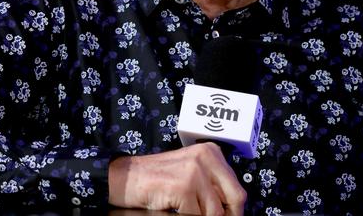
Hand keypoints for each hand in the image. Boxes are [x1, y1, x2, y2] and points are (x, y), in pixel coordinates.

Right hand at [108, 143, 246, 214]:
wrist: (126, 177)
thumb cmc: (158, 179)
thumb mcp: (190, 173)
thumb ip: (211, 185)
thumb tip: (232, 210)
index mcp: (211, 152)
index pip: (237, 188)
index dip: (234, 210)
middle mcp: (206, 157)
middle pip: (235, 198)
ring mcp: (194, 171)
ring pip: (215, 212)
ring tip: (188, 212)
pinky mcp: (183, 186)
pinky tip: (175, 211)